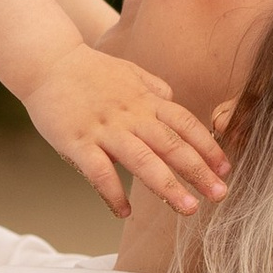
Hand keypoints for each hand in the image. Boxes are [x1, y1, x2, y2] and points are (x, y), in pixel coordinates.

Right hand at [24, 40, 229, 220]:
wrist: (47, 61)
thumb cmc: (88, 70)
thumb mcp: (129, 71)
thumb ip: (153, 87)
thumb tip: (173, 100)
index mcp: (146, 100)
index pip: (186, 125)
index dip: (208, 147)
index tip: (226, 169)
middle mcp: (132, 114)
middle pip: (172, 145)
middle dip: (199, 171)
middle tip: (220, 194)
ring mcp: (105, 128)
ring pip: (143, 160)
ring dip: (168, 186)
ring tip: (188, 209)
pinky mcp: (78, 141)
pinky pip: (99, 172)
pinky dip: (113, 193)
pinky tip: (124, 211)